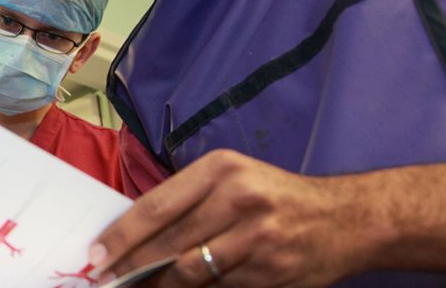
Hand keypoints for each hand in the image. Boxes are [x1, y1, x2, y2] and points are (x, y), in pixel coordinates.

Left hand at [90, 150, 374, 286]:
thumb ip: (185, 200)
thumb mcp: (232, 179)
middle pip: (168, 245)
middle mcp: (239, 200)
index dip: (120, 237)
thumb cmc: (275, 197)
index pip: (155, 207)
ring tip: (138, 287)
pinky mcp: (272, 273)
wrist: (350, 218)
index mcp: (221, 170)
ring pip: (190, 273)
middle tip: (106, 281)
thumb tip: (129, 233)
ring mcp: (258, 240)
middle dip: (131, 268)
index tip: (95, 256)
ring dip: (159, 286)